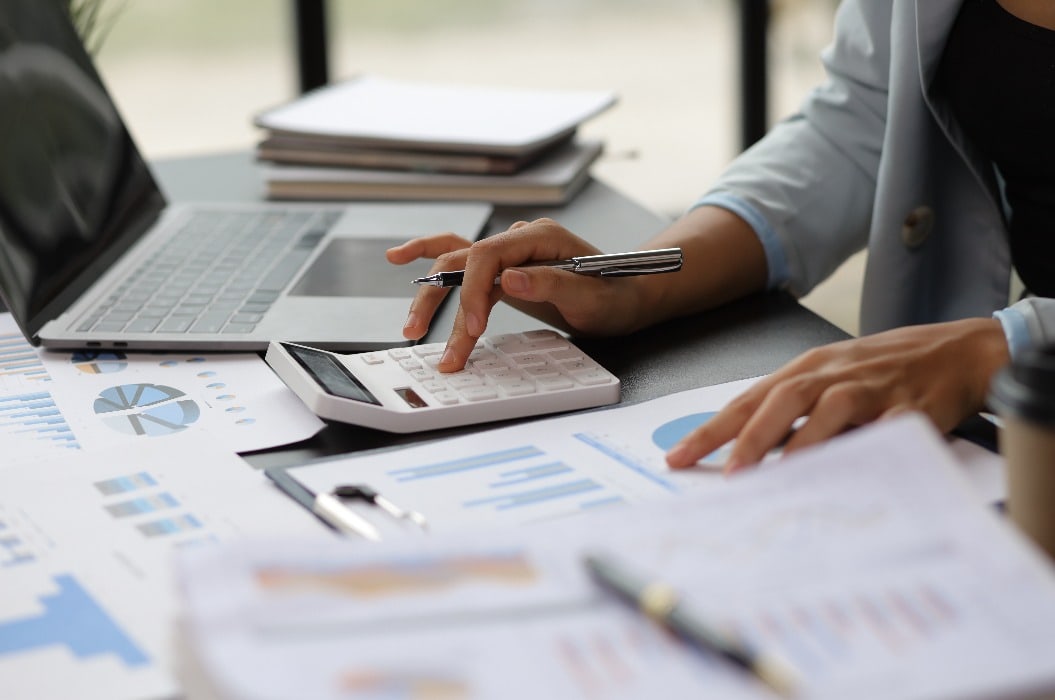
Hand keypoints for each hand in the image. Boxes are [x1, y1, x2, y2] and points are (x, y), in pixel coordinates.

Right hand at [387, 219, 650, 370]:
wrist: (629, 298)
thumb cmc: (616, 297)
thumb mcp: (591, 298)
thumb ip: (550, 284)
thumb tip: (508, 280)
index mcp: (540, 237)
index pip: (487, 256)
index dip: (473, 292)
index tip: (474, 329)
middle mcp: (519, 238)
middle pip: (463, 260)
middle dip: (442, 301)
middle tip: (430, 341)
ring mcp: (509, 252)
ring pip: (455, 263)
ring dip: (431, 293)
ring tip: (411, 326)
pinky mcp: (504, 269)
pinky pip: (462, 262)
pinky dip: (431, 262)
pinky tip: (400, 259)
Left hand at [665, 318, 1009, 472]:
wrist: (956, 351)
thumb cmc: (882, 371)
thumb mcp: (828, 382)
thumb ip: (790, 415)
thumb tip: (744, 455)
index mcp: (806, 370)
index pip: (748, 400)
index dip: (712, 430)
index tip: (679, 457)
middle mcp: (832, 374)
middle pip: (782, 400)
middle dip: (749, 437)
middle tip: (727, 473)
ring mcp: (872, 388)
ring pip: (830, 410)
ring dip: (801, 443)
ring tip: (776, 476)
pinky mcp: (911, 406)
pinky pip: (886, 428)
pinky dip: (867, 447)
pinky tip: (848, 471)